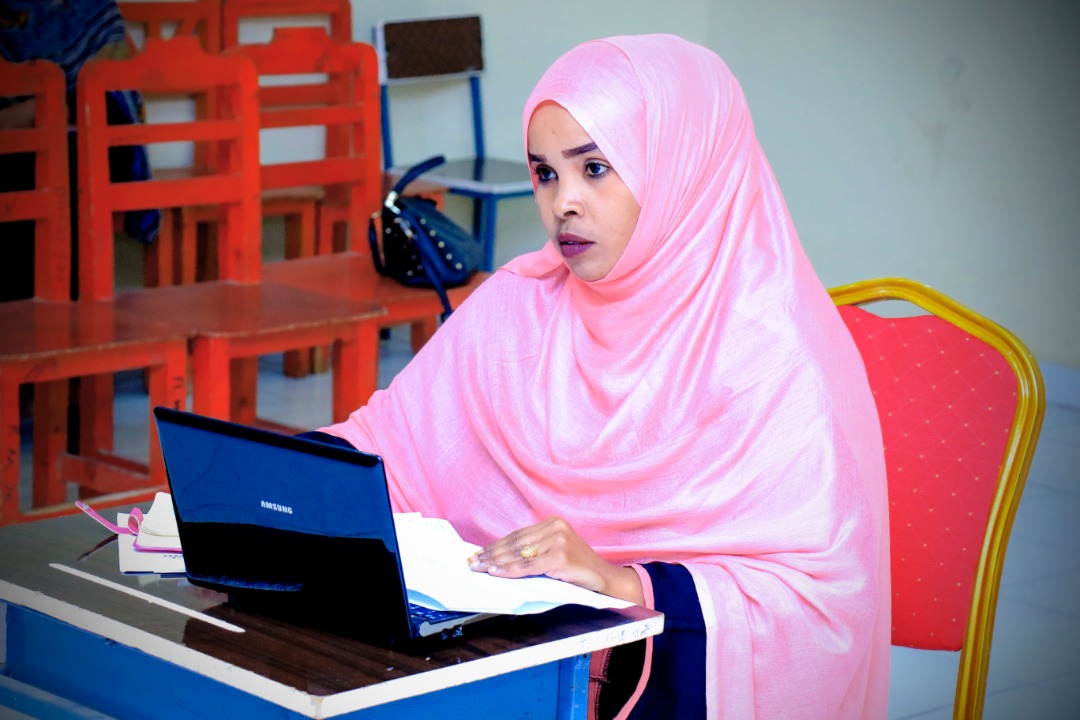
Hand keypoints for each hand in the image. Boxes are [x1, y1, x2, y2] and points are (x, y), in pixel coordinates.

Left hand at [468, 516, 644, 604]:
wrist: (606, 581)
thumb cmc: (578, 570)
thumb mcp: (555, 554)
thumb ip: (533, 552)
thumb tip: (499, 559)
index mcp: (553, 523)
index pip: (517, 535)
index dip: (496, 545)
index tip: (478, 553)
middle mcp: (556, 527)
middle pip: (515, 543)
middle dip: (491, 554)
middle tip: (472, 562)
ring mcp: (559, 541)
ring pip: (519, 554)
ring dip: (496, 562)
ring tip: (480, 568)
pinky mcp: (561, 557)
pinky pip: (529, 566)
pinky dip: (510, 570)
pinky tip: (497, 572)